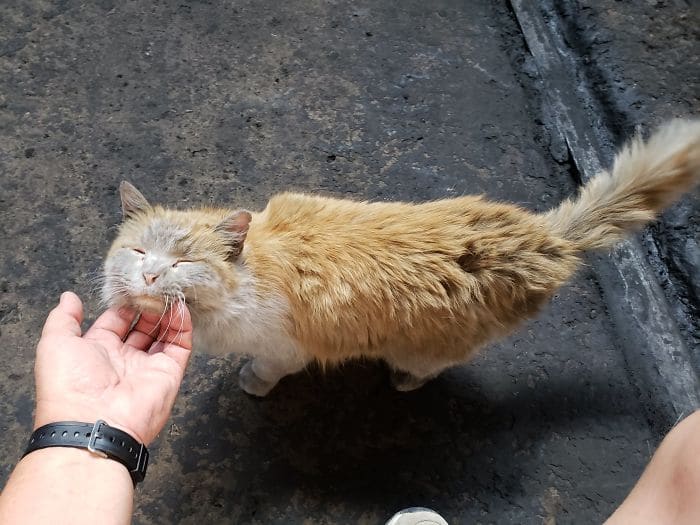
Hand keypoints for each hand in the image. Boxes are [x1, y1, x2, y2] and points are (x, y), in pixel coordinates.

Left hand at [33, 291, 192, 444]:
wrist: (93, 423)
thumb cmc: (69, 385)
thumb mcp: (55, 343)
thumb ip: (64, 317)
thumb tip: (69, 297)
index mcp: (97, 351)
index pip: (116, 321)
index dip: (124, 304)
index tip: (133, 287)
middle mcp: (124, 359)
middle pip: (142, 326)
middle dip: (148, 306)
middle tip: (154, 288)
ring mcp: (148, 366)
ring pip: (163, 334)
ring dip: (167, 313)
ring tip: (169, 293)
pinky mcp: (169, 372)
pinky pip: (180, 346)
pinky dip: (183, 326)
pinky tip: (180, 308)